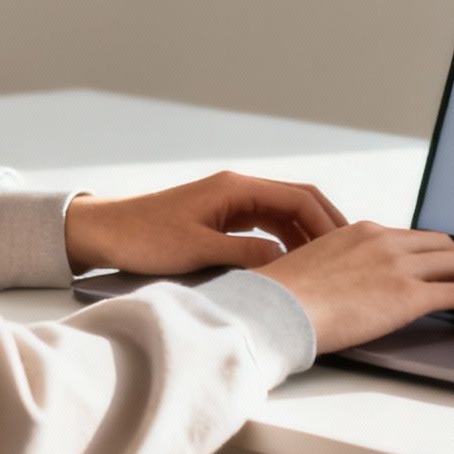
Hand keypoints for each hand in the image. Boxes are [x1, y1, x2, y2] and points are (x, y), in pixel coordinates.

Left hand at [63, 170, 349, 275]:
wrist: (104, 232)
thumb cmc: (144, 238)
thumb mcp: (197, 250)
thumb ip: (244, 255)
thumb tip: (286, 264)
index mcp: (236, 188)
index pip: (298, 198)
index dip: (326, 223)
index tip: (346, 249)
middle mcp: (238, 190)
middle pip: (297, 202)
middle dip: (325, 227)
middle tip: (349, 257)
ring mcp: (230, 203)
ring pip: (283, 215)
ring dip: (307, 236)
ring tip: (328, 266)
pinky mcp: (222, 218)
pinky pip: (266, 226)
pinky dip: (285, 242)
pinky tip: (293, 265)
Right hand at [254, 222, 453, 352]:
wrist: (275, 309)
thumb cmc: (283, 299)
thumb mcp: (315, 268)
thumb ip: (340, 270)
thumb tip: (347, 290)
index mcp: (362, 232)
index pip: (415, 238)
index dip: (439, 256)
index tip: (449, 272)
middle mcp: (384, 241)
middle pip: (446, 244)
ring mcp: (398, 265)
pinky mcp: (407, 294)